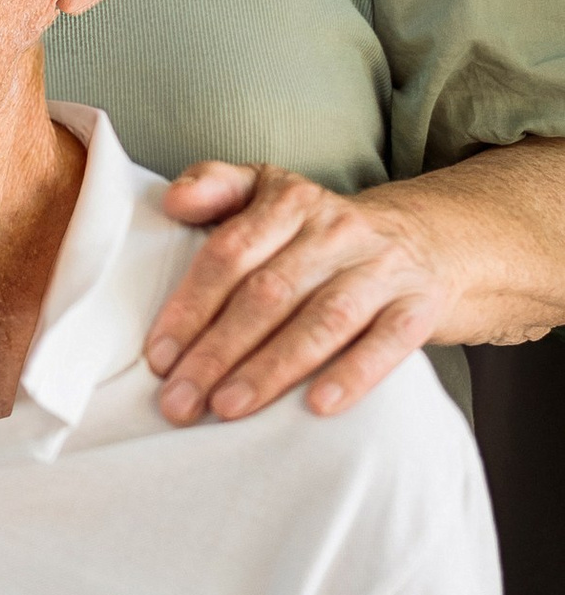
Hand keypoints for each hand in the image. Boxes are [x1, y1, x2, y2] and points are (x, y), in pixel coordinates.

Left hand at [149, 164, 444, 420]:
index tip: (158, 357)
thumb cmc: (326, 233)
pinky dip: (352, 374)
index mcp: (291, 202)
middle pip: (269, 293)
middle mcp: (338, 231)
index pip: (230, 253)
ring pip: (322, 320)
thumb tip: (172, 201)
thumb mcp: (272, 192)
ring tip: (227, 407)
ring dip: (270, 369)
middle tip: (179, 400)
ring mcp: (383, 268)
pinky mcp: (420, 306)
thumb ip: (216, 187)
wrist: (435, 241)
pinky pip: (388, 342)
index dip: (191, 306)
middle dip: (217, 351)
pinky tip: (316, 406)